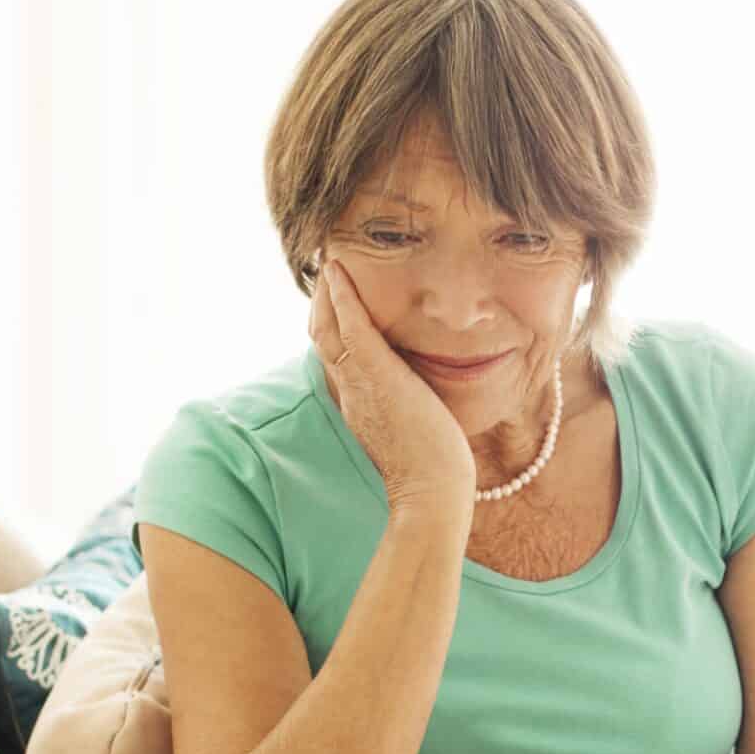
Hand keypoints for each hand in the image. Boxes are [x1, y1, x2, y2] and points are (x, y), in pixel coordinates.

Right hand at [308, 257, 474, 512]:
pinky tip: (341, 272)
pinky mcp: (376, 373)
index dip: (332, 329)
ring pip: (328, 326)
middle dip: (322, 304)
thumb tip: (425, 395)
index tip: (335, 305)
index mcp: (359, 403)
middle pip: (323, 337)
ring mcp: (359, 381)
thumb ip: (410, 407)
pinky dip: (343, 296)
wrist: (431, 490)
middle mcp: (351, 389)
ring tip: (329, 262)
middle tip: (325, 274)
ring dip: (327, 292)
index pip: (337, 357)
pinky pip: (350, 326)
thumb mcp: (414, 429)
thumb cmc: (432, 468)